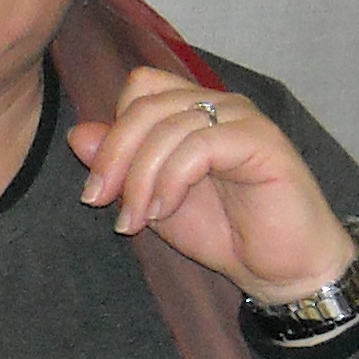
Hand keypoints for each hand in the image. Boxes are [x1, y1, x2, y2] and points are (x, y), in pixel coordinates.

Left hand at [67, 67, 355, 304]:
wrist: (280, 269)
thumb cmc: (224, 232)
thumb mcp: (154, 200)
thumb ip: (123, 166)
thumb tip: (78, 134)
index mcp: (193, 111)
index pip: (139, 89)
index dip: (112, 134)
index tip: (98, 190)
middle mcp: (219, 105)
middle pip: (145, 104)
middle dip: (114, 157)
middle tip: (101, 203)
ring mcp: (242, 118)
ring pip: (168, 125)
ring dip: (140, 179)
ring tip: (138, 221)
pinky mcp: (262, 141)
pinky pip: (200, 144)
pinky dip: (171, 180)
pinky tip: (165, 211)